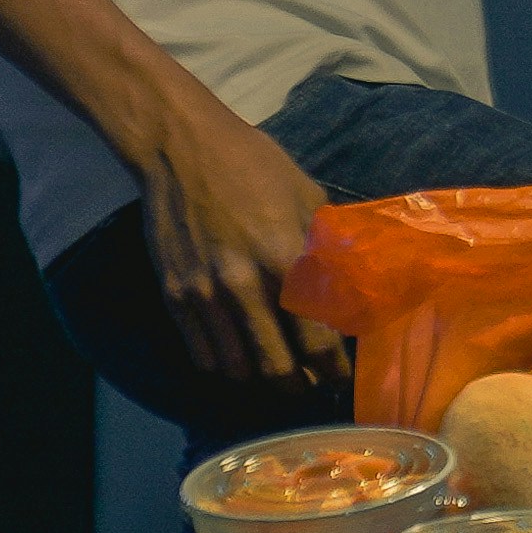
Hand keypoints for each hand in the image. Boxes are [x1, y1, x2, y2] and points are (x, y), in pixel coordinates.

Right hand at [130, 81, 336, 395]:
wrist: (179, 146)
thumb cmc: (253, 164)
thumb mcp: (307, 198)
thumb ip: (329, 249)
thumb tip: (356, 292)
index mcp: (286, 259)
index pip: (318, 342)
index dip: (333, 370)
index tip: (340, 375)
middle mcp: (244, 285)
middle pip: (278, 371)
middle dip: (300, 386)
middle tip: (310, 383)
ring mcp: (204, 294)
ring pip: (237, 371)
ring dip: (261, 380)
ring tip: (276, 372)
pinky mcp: (175, 296)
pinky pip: (203, 355)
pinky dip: (225, 365)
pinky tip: (240, 355)